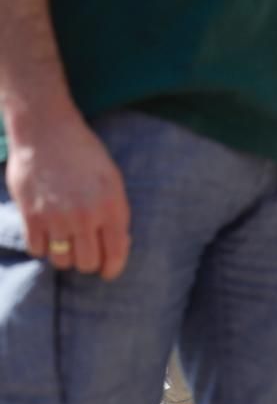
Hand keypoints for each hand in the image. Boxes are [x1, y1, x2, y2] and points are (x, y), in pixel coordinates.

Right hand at [5, 109, 130, 278]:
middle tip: (84, 253)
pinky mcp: (32, 214)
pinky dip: (42, 247)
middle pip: (87, 262)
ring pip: (62, 260)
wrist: (47, 131)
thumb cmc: (84, 155)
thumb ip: (116, 213)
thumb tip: (117, 246)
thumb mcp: (113, 182)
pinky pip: (37, 249)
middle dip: (87, 262)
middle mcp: (86, 216)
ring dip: (64, 256)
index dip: (112, 269)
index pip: (115, 254)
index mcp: (111, 207)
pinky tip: (46, 236)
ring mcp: (57, 217)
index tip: (107, 272)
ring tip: (65, 243)